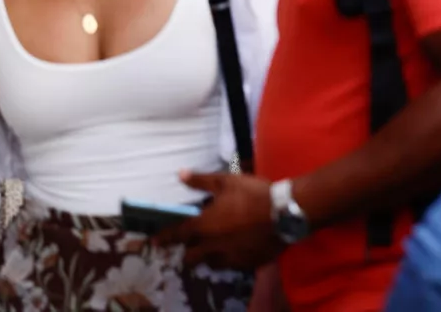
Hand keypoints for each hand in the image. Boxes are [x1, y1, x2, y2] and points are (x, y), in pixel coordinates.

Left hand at [155, 171, 282, 269]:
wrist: (284, 212)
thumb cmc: (253, 194)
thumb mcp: (226, 181)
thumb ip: (201, 181)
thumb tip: (180, 174)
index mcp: (203, 226)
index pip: (176, 235)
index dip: (164, 238)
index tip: (155, 241)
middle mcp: (212, 247)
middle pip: (190, 257)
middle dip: (189, 251)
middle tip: (194, 242)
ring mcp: (229, 258)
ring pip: (210, 263)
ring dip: (208, 256)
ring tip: (216, 245)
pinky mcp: (246, 264)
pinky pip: (231, 265)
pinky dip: (229, 258)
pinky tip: (237, 248)